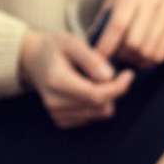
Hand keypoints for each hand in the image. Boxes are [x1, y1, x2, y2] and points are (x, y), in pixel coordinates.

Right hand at [19, 28, 133, 127]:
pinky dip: (96, 106)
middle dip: (113, 91)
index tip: (128, 75)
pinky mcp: (61, 121)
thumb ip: (91, 58)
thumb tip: (109, 76)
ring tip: (96, 81)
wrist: (34, 60)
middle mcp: (54, 102)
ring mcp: (56, 114)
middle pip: (99, 106)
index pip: (95, 94)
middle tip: (112, 74)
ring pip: (98, 115)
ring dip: (106, 99)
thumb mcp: (72, 42)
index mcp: (57, 80)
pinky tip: (88, 91)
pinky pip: (91, 119)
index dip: (118, 87)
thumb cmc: (55, 48)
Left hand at [94, 0, 163, 67]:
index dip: (107, 45)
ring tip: (127, 58)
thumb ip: (104, 19)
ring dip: (135, 60)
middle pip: (135, 42)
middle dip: (121, 55)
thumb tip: (93, 47)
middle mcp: (152, 2)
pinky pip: (163, 53)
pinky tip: (141, 58)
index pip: (118, 25)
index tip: (98, 57)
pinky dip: (149, 61)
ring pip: (149, 51)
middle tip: (114, 57)